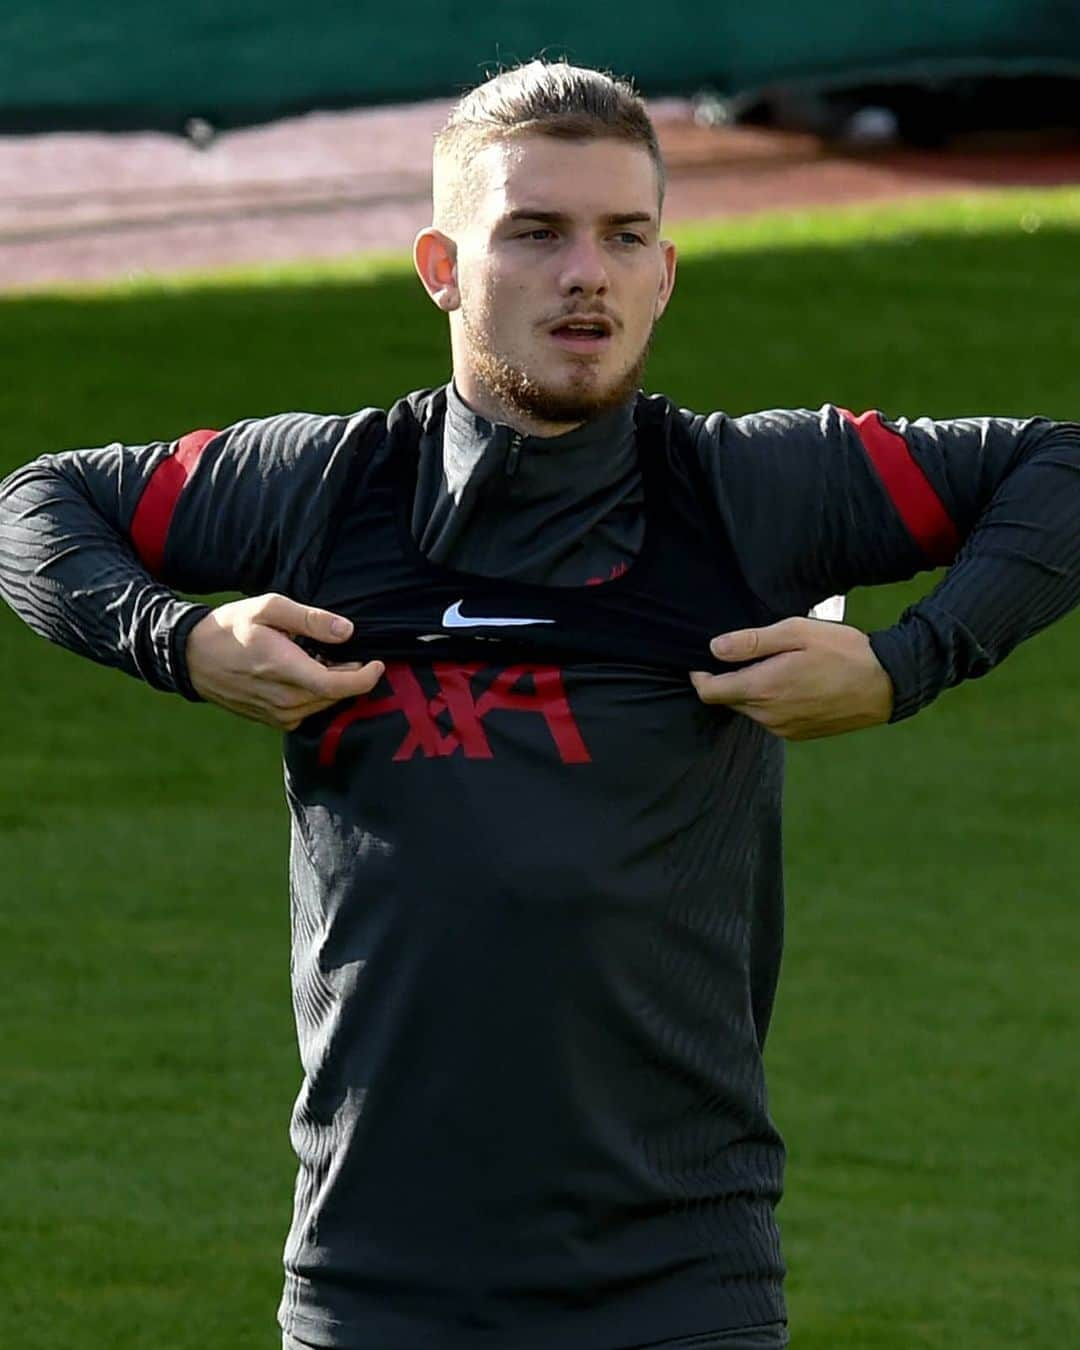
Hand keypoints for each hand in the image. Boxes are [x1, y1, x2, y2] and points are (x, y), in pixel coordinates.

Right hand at [186, 593, 383, 730]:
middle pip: (334, 696)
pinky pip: (307, 712)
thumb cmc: (230, 628)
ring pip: (322, 706)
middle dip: (350, 676)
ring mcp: (276, 714)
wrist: (191, 657)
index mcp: (283, 668)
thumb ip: (310, 619)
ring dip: (333, 686)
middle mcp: (281, 699)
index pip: (337, 686)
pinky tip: (304, 675)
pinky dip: (316, 696)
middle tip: (343, 652)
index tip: (377, 662)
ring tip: (319, 659)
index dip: (365, 677)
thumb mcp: (268, 608)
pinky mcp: (272, 721)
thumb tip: (347, 631)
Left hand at [690, 617, 893, 740]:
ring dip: (751, 690)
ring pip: (749, 709)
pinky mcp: (798, 734)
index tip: (703, 661)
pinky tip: (792, 683)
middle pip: (728, 700)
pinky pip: (770, 718)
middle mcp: (768, 715)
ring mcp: (783, 728)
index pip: (709, 692)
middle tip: (749, 655)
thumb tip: (714, 648)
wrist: (886, 685)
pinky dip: (770, 702)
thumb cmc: (843, 652)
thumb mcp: (797, 633)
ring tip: (776, 666)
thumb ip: (752, 641)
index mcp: (763, 688)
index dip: (700, 676)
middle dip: (728, 679)